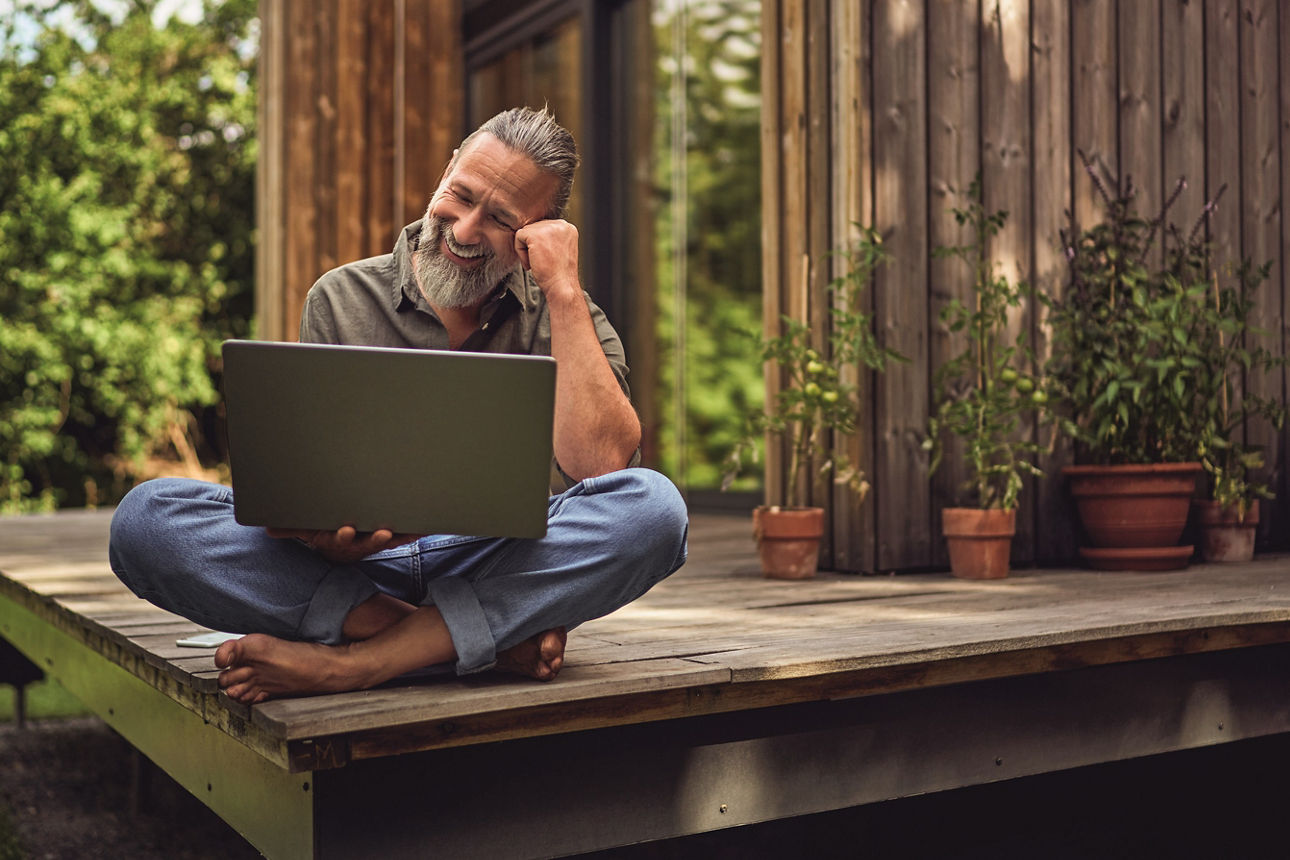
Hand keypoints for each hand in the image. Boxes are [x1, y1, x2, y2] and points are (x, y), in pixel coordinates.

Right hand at [266, 526, 423, 563]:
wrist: (336, 544)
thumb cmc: (320, 531)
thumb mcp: (305, 530)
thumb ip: (288, 528)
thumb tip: (267, 529)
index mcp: (337, 539)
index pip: (339, 539)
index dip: (344, 536)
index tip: (346, 530)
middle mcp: (357, 543)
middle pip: (367, 542)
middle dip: (376, 537)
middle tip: (384, 532)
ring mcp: (372, 541)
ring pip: (387, 540)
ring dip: (399, 536)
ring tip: (412, 531)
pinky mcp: (387, 537)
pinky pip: (401, 536)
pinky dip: (412, 532)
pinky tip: (424, 528)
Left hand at [514, 219, 579, 299]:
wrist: (561, 286)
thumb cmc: (559, 274)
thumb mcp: (560, 249)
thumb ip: (550, 237)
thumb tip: (532, 232)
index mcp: (568, 227)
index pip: (544, 227)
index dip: (541, 245)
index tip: (548, 258)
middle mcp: (560, 224)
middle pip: (534, 228)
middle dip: (534, 246)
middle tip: (543, 262)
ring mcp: (548, 228)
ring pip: (525, 233)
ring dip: (527, 250)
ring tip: (539, 262)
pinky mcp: (535, 235)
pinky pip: (518, 237)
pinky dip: (521, 253)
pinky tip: (532, 263)